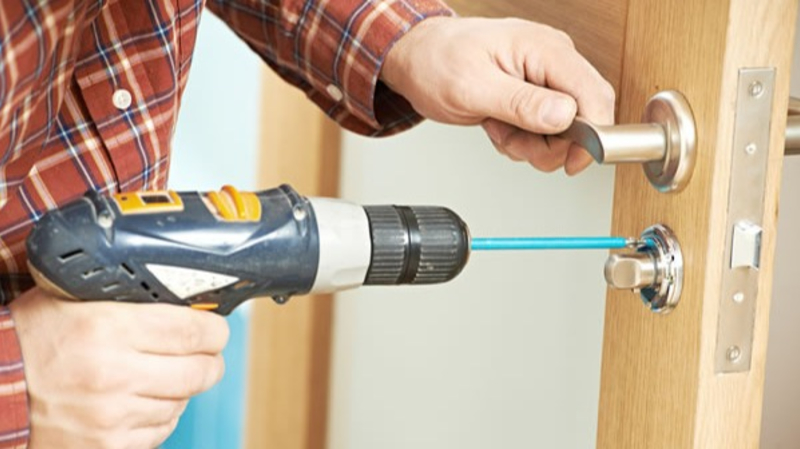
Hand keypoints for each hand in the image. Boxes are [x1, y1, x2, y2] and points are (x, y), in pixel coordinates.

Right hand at [9, 288, 229, 448]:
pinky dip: (159, 415)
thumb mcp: (72, 298)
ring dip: (180, 388)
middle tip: (204, 353)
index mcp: (108, 329)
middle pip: (202, 371)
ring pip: (183, 402)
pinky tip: (140, 401)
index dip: (215, 330)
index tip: (215, 329)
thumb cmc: (29, 339)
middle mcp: (114, 375)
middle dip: (210, 360)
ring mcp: (112, 417)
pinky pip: (160, 431)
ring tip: (159, 375)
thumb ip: (126, 296)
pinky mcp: (108, 447)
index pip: (194, 331)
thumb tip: (181, 297)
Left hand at [382, 16, 615, 174]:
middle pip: (585, 117)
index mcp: (545, 49)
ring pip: (564, 131)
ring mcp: (546, 78)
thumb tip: (563, 116)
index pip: (594, 94)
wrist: (418, 58)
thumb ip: (520, 103)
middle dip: (550, 143)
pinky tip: (500, 126)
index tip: (572, 161)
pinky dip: (523, 139)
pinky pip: (546, 130)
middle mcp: (553, 60)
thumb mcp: (472, 87)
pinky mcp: (536, 93)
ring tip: (499, 128)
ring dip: (531, 144)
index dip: (592, 135)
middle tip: (513, 140)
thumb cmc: (436, 61)